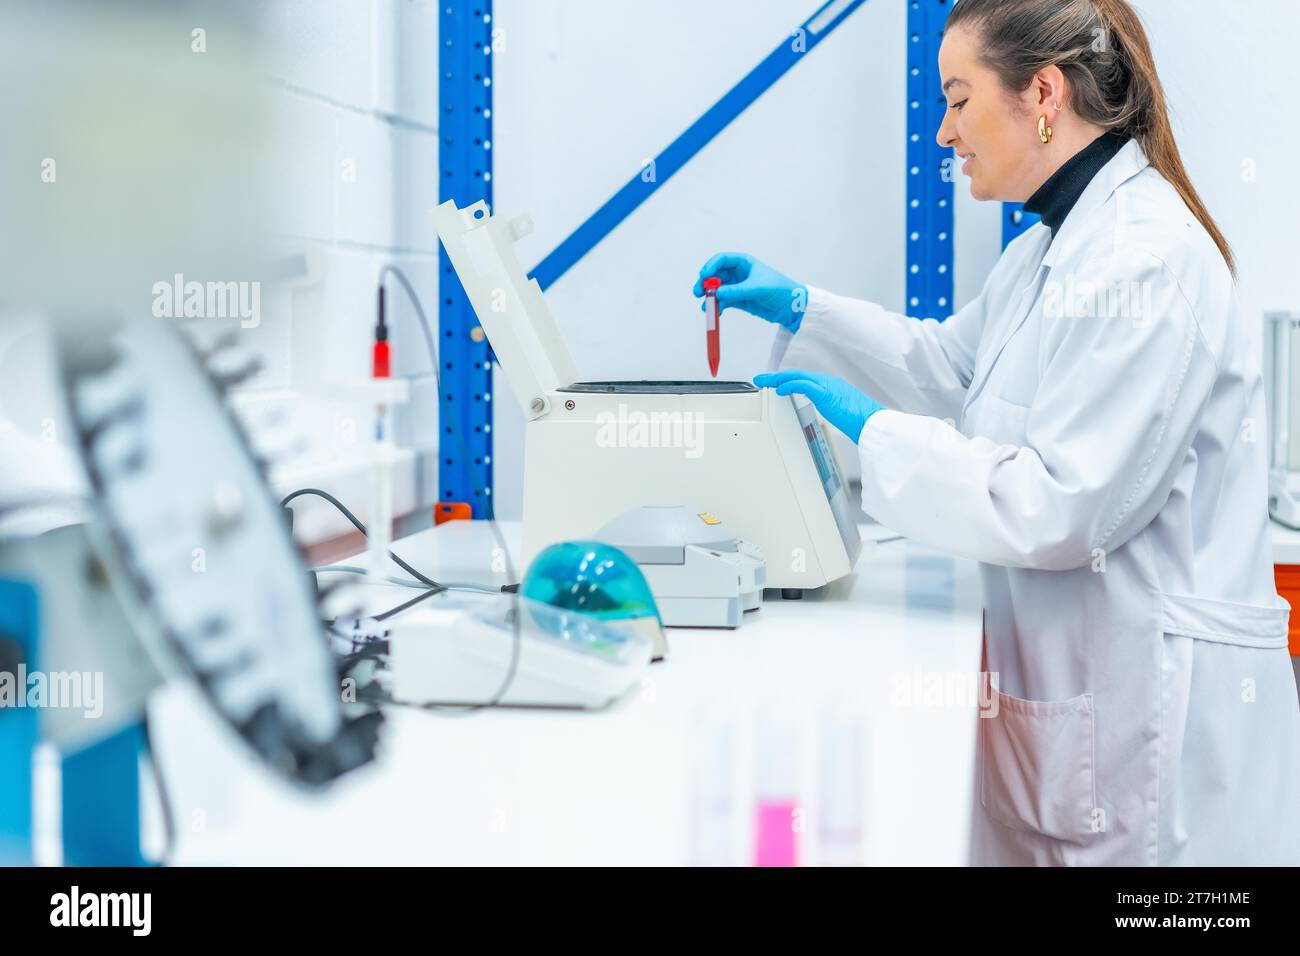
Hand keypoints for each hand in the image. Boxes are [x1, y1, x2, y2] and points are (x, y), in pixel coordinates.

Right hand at [694, 252, 808, 331]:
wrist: (791, 307)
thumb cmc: (779, 290)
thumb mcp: (758, 288)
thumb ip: (737, 291)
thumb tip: (717, 294)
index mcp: (744, 263)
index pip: (721, 260)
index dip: (710, 266)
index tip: (704, 276)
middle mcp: (738, 273)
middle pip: (715, 275)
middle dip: (705, 283)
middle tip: (698, 293)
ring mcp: (737, 287)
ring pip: (717, 290)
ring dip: (709, 298)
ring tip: (706, 308)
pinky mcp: (739, 300)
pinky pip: (723, 302)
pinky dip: (717, 307)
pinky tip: (715, 313)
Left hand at [753, 370, 885, 443]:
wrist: (874, 424)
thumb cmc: (862, 422)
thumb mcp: (842, 412)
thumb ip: (831, 408)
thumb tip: (826, 411)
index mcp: (832, 386)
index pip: (805, 379)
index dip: (788, 380)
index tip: (776, 383)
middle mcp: (829, 382)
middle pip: (798, 375)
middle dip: (777, 376)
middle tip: (761, 378)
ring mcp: (828, 386)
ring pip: (797, 376)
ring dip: (778, 378)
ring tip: (763, 381)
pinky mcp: (826, 393)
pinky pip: (803, 385)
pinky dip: (789, 385)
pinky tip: (779, 389)